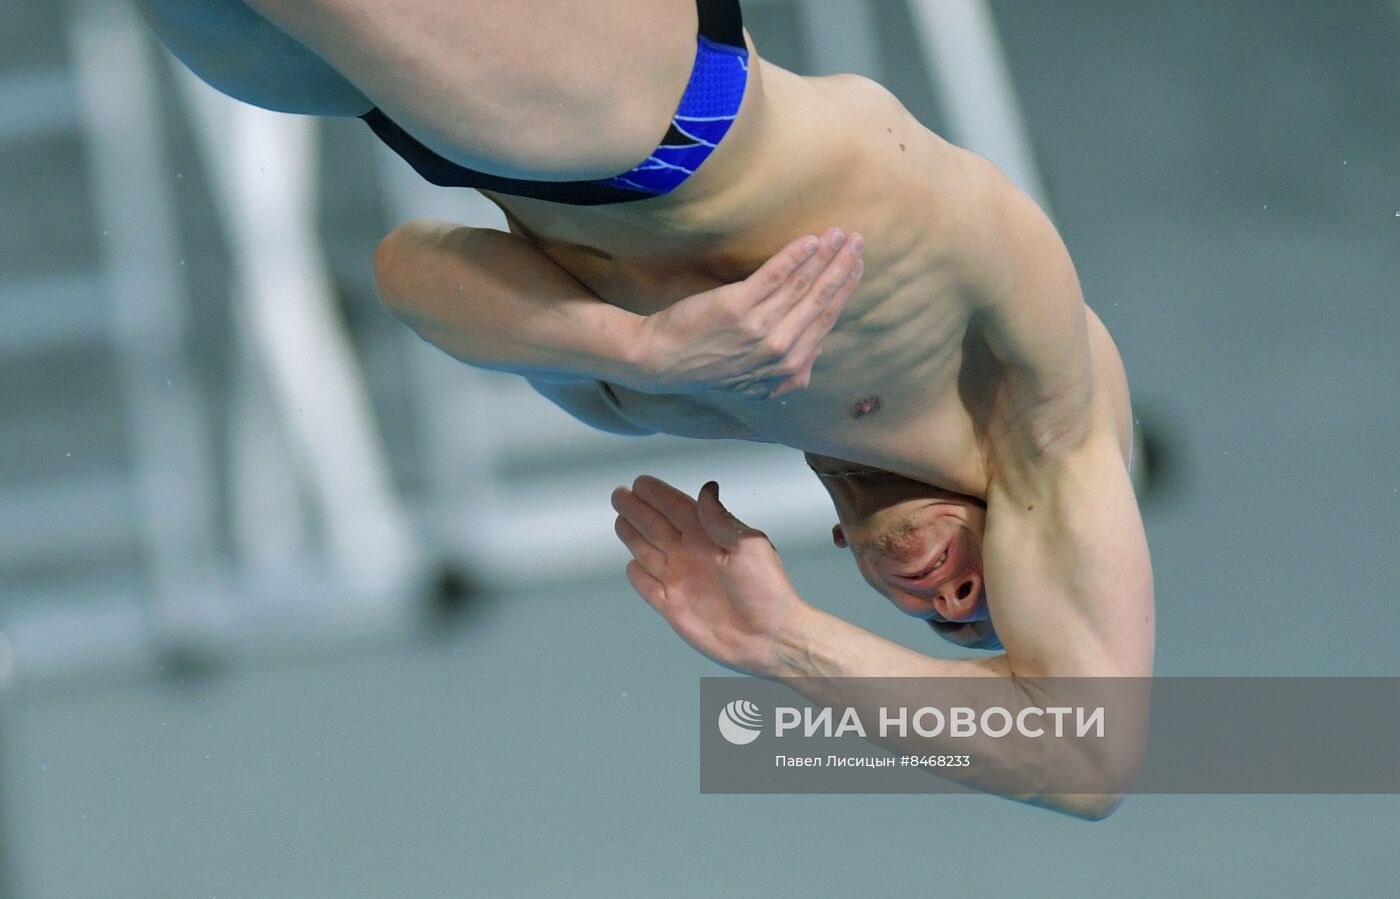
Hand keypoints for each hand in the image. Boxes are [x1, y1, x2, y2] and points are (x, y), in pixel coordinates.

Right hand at [611, 476, 810, 676]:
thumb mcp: (748, 547)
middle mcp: (692, 555)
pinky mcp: (673, 606)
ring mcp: (681, 580)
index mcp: (710, 537)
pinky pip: (647, 586)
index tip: (640, 483)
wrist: (768, 638)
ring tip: (620, 519)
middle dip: (637, 510)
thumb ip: (721, 520)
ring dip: (633, 536)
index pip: (677, 509)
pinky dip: (638, 575)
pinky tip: (632, 564)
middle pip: (656, 526)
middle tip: (619, 495)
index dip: (658, 495)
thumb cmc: (766, 591)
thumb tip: (708, 488)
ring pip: (647, 551)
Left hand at [637, 228, 863, 397]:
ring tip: (840, 234)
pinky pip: (774, 277)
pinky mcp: (737, 306)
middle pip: (821, 300)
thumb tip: (817, 353)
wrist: (664, 361)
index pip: (826, 319)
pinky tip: (811, 240)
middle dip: (843, 268)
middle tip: (858, 242)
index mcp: (790, 365)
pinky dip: (795, 257)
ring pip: (802, 286)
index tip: (856, 266)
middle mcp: (779, 348)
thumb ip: (790, 373)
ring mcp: (759, 327)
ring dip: (826, 256)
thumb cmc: (710, 366)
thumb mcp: (756, 382)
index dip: (844, 290)